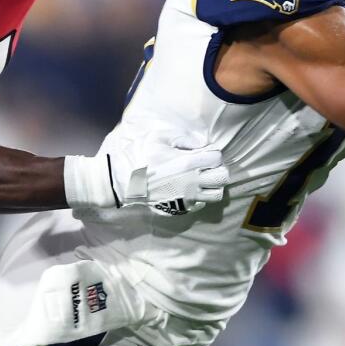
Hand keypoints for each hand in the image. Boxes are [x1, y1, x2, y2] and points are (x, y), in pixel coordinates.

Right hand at [63, 131, 229, 214]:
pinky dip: (200, 197)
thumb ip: (182, 137)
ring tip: (202, 179)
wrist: (122, 182)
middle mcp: (192, 181)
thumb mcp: (158, 137)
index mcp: (188, 162)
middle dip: (218, 169)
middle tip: (207, 166)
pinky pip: (201, 205)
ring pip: (216, 195)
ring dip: (213, 185)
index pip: (217, 157)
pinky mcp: (180, 207)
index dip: (213, 152)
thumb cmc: (139, 156)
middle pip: (222, 177)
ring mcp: (187, 197)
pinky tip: (190, 189)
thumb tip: (200, 142)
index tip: (204, 152)